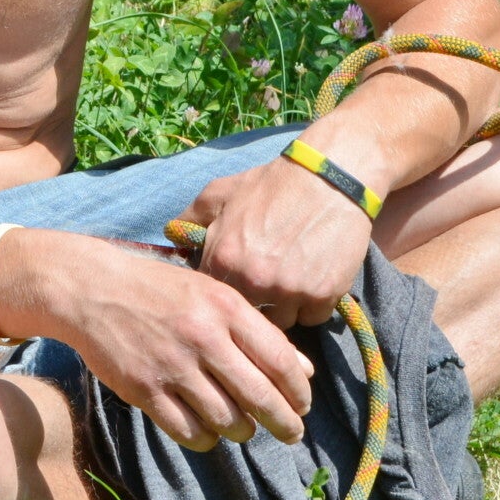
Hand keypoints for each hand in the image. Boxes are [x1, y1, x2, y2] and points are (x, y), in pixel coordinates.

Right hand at [50, 239, 313, 452]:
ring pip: (227, 421)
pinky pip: (190, 432)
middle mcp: (202, 337)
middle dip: (284, 424)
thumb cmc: (158, 290)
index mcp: (225, 307)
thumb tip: (304, 372)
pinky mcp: (143, 389)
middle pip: (260, 399)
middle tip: (290, 433)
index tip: (302, 405)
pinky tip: (206, 428)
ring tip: (242, 426)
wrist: (91, 289)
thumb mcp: (211, 294)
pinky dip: (206, 438)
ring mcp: (171, 366)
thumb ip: (256, 331)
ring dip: (242, 431)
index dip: (299, 392)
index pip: (281, 362)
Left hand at [185, 157, 372, 329]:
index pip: (215, 297)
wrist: (328, 178)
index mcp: (224, 259)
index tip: (237, 279)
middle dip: (254, 301)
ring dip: (284, 306)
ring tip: (290, 279)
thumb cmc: (271, 184)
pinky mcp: (323, 295)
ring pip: (281, 321)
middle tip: (266, 280)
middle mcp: (254, 281)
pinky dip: (313, 304)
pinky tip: (313, 280)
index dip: (226, 290)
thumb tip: (170, 235)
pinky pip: (313, 317)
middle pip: (247, 314)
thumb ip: (191, 217)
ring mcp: (289, 291)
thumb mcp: (220, 192)